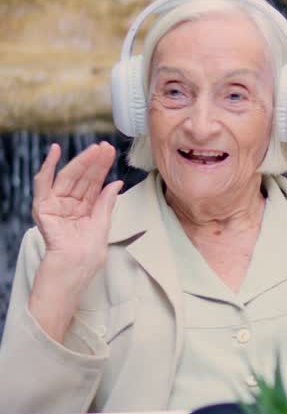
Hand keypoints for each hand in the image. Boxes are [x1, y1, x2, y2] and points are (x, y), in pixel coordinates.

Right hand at [30, 142, 122, 288]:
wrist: (75, 267)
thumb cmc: (89, 253)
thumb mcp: (103, 223)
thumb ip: (106, 202)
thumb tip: (116, 182)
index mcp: (84, 209)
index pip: (94, 183)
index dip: (102, 168)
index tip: (111, 152)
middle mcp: (69, 204)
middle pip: (83, 178)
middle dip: (94, 162)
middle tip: (105, 147)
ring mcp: (55, 205)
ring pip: (68, 177)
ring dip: (80, 161)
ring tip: (94, 149)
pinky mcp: (43, 208)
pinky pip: (43, 184)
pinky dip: (47, 166)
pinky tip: (54, 151)